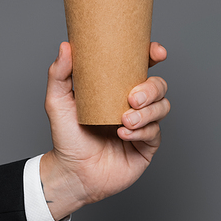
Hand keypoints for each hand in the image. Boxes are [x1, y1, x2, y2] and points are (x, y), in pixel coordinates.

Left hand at [40, 41, 169, 220]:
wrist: (73, 173)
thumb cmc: (67, 139)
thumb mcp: (57, 103)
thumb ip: (59, 74)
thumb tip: (66, 46)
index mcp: (116, 89)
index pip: (141, 67)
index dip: (152, 56)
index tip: (157, 52)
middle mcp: (132, 106)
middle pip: (158, 87)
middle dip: (151, 89)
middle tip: (132, 98)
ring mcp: (142, 126)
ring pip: (162, 108)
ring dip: (148, 112)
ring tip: (125, 120)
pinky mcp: (146, 147)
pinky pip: (155, 133)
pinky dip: (142, 131)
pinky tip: (123, 134)